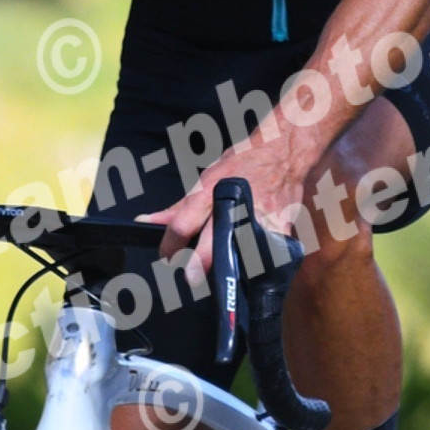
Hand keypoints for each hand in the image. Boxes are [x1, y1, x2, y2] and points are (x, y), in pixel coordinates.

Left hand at [144, 119, 308, 274]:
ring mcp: (260, 218)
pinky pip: (267, 253)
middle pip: (214, 241)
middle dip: (200, 262)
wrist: (283, 153)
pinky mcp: (280, 228)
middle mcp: (234, 206)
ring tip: (224, 272)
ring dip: (231, 266)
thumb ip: (179, 207)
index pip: (184, 222)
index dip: (171, 243)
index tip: (166, 255)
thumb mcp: (206, 179)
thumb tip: (147, 222)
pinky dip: (257, 262)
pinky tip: (251, 264)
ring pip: (242, 252)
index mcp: (211, 192)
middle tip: (191, 277)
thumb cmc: (242, 163)